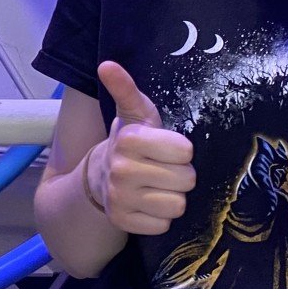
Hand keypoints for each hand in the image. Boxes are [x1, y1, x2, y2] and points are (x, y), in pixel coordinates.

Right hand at [88, 62, 196, 235]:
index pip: (186, 152)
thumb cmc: (132, 142)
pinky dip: (160, 217)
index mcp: (129, 139)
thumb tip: (106, 64)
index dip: (181, 151)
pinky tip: (148, 203)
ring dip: (172, 196)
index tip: (166, 148)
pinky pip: (163, 224)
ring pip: (177, 205)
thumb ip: (126, 88)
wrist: (101, 175)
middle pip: (186, 180)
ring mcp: (120, 198)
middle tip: (162, 168)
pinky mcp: (123, 222)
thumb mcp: (134, 112)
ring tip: (156, 186)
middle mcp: (121, 169)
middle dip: (179, 174)